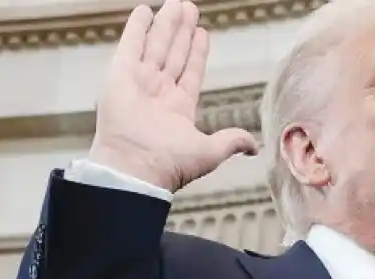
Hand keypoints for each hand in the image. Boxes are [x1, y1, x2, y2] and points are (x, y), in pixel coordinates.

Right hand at [88, 0, 257, 191]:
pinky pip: (131, 44)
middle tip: (189, 7)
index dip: (197, 52)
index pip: (191, 71)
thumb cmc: (170, 164)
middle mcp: (158, 92)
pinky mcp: (120, 74)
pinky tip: (145, 11)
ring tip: (177, 4)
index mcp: (178, 108)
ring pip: (157, 45)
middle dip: (182, 31)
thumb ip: (231, 141)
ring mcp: (139, 82)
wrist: (137, 167)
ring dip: (167, 24)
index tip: (203, 33)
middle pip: (174, 53)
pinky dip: (137, 27)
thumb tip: (253, 147)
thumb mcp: (210, 151)